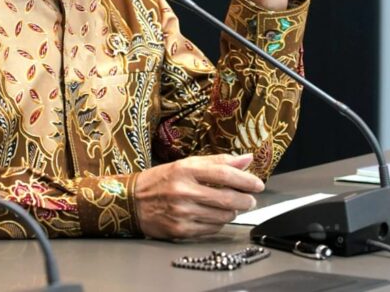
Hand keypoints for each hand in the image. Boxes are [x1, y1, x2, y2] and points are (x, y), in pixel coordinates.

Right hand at [134, 154, 264, 238]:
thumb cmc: (160, 180)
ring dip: (233, 211)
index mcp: (185, 170)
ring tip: (231, 206)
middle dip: (245, 199)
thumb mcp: (185, 164)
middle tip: (250, 199)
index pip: (224, 174)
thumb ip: (217, 162)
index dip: (246, 179)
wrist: (131, 202)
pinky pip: (212, 228)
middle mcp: (183, 191)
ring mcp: (182, 213)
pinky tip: (216, 216)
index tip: (258, 184)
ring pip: (222, 215)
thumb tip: (246, 159)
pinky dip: (219, 222)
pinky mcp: (181, 231)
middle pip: (227, 198)